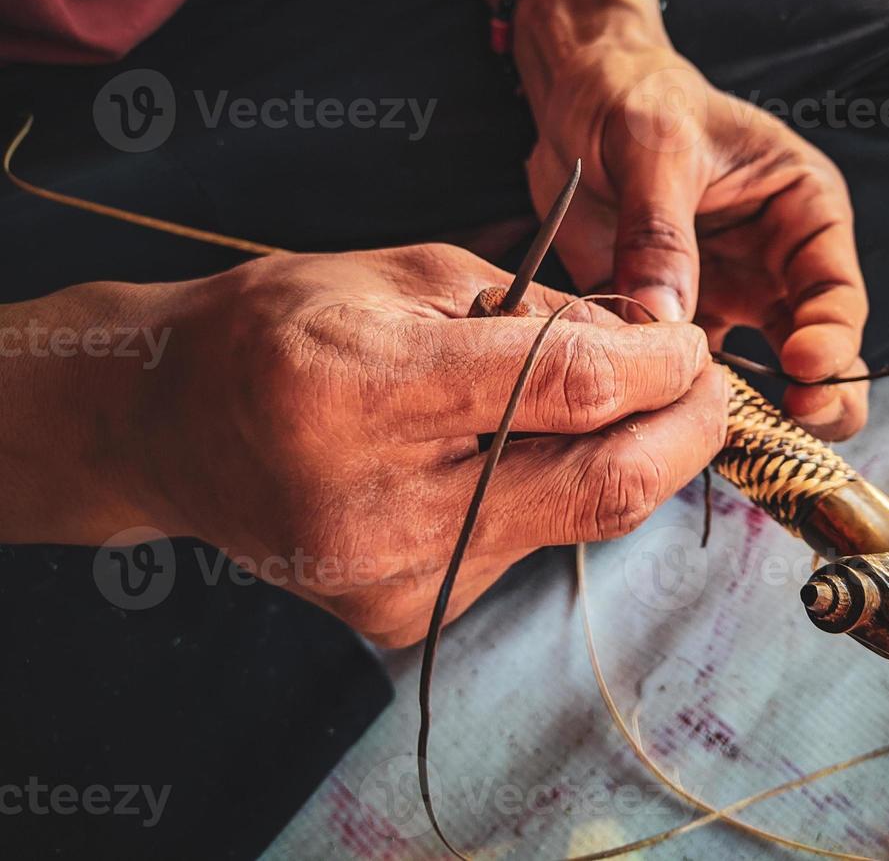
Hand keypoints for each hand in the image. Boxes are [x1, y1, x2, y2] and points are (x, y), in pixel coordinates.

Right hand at [45, 245, 725, 644]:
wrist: (173, 423)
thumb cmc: (282, 327)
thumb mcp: (409, 278)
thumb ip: (539, 313)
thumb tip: (653, 342)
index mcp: (366, 393)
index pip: (567, 390)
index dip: (660, 368)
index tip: (696, 346)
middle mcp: (381, 505)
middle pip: (602, 486)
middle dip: (687, 433)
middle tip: (711, 387)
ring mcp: (394, 578)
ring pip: (578, 523)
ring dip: (625, 459)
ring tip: (620, 404)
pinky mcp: (403, 615)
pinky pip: (526, 547)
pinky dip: (554, 493)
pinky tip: (520, 455)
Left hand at [522, 41, 868, 440]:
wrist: (577, 96)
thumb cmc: (636, 95)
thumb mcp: (655, 145)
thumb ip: (661, 230)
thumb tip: (664, 318)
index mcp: (802, 211)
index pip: (837, 290)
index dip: (832, 337)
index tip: (803, 366)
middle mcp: (776, 263)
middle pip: (815, 349)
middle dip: (815, 394)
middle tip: (796, 422)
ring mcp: (727, 296)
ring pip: (758, 376)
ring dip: (744, 412)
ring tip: (724, 436)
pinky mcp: (675, 319)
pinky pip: (687, 374)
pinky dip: (677, 400)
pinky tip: (659, 419)